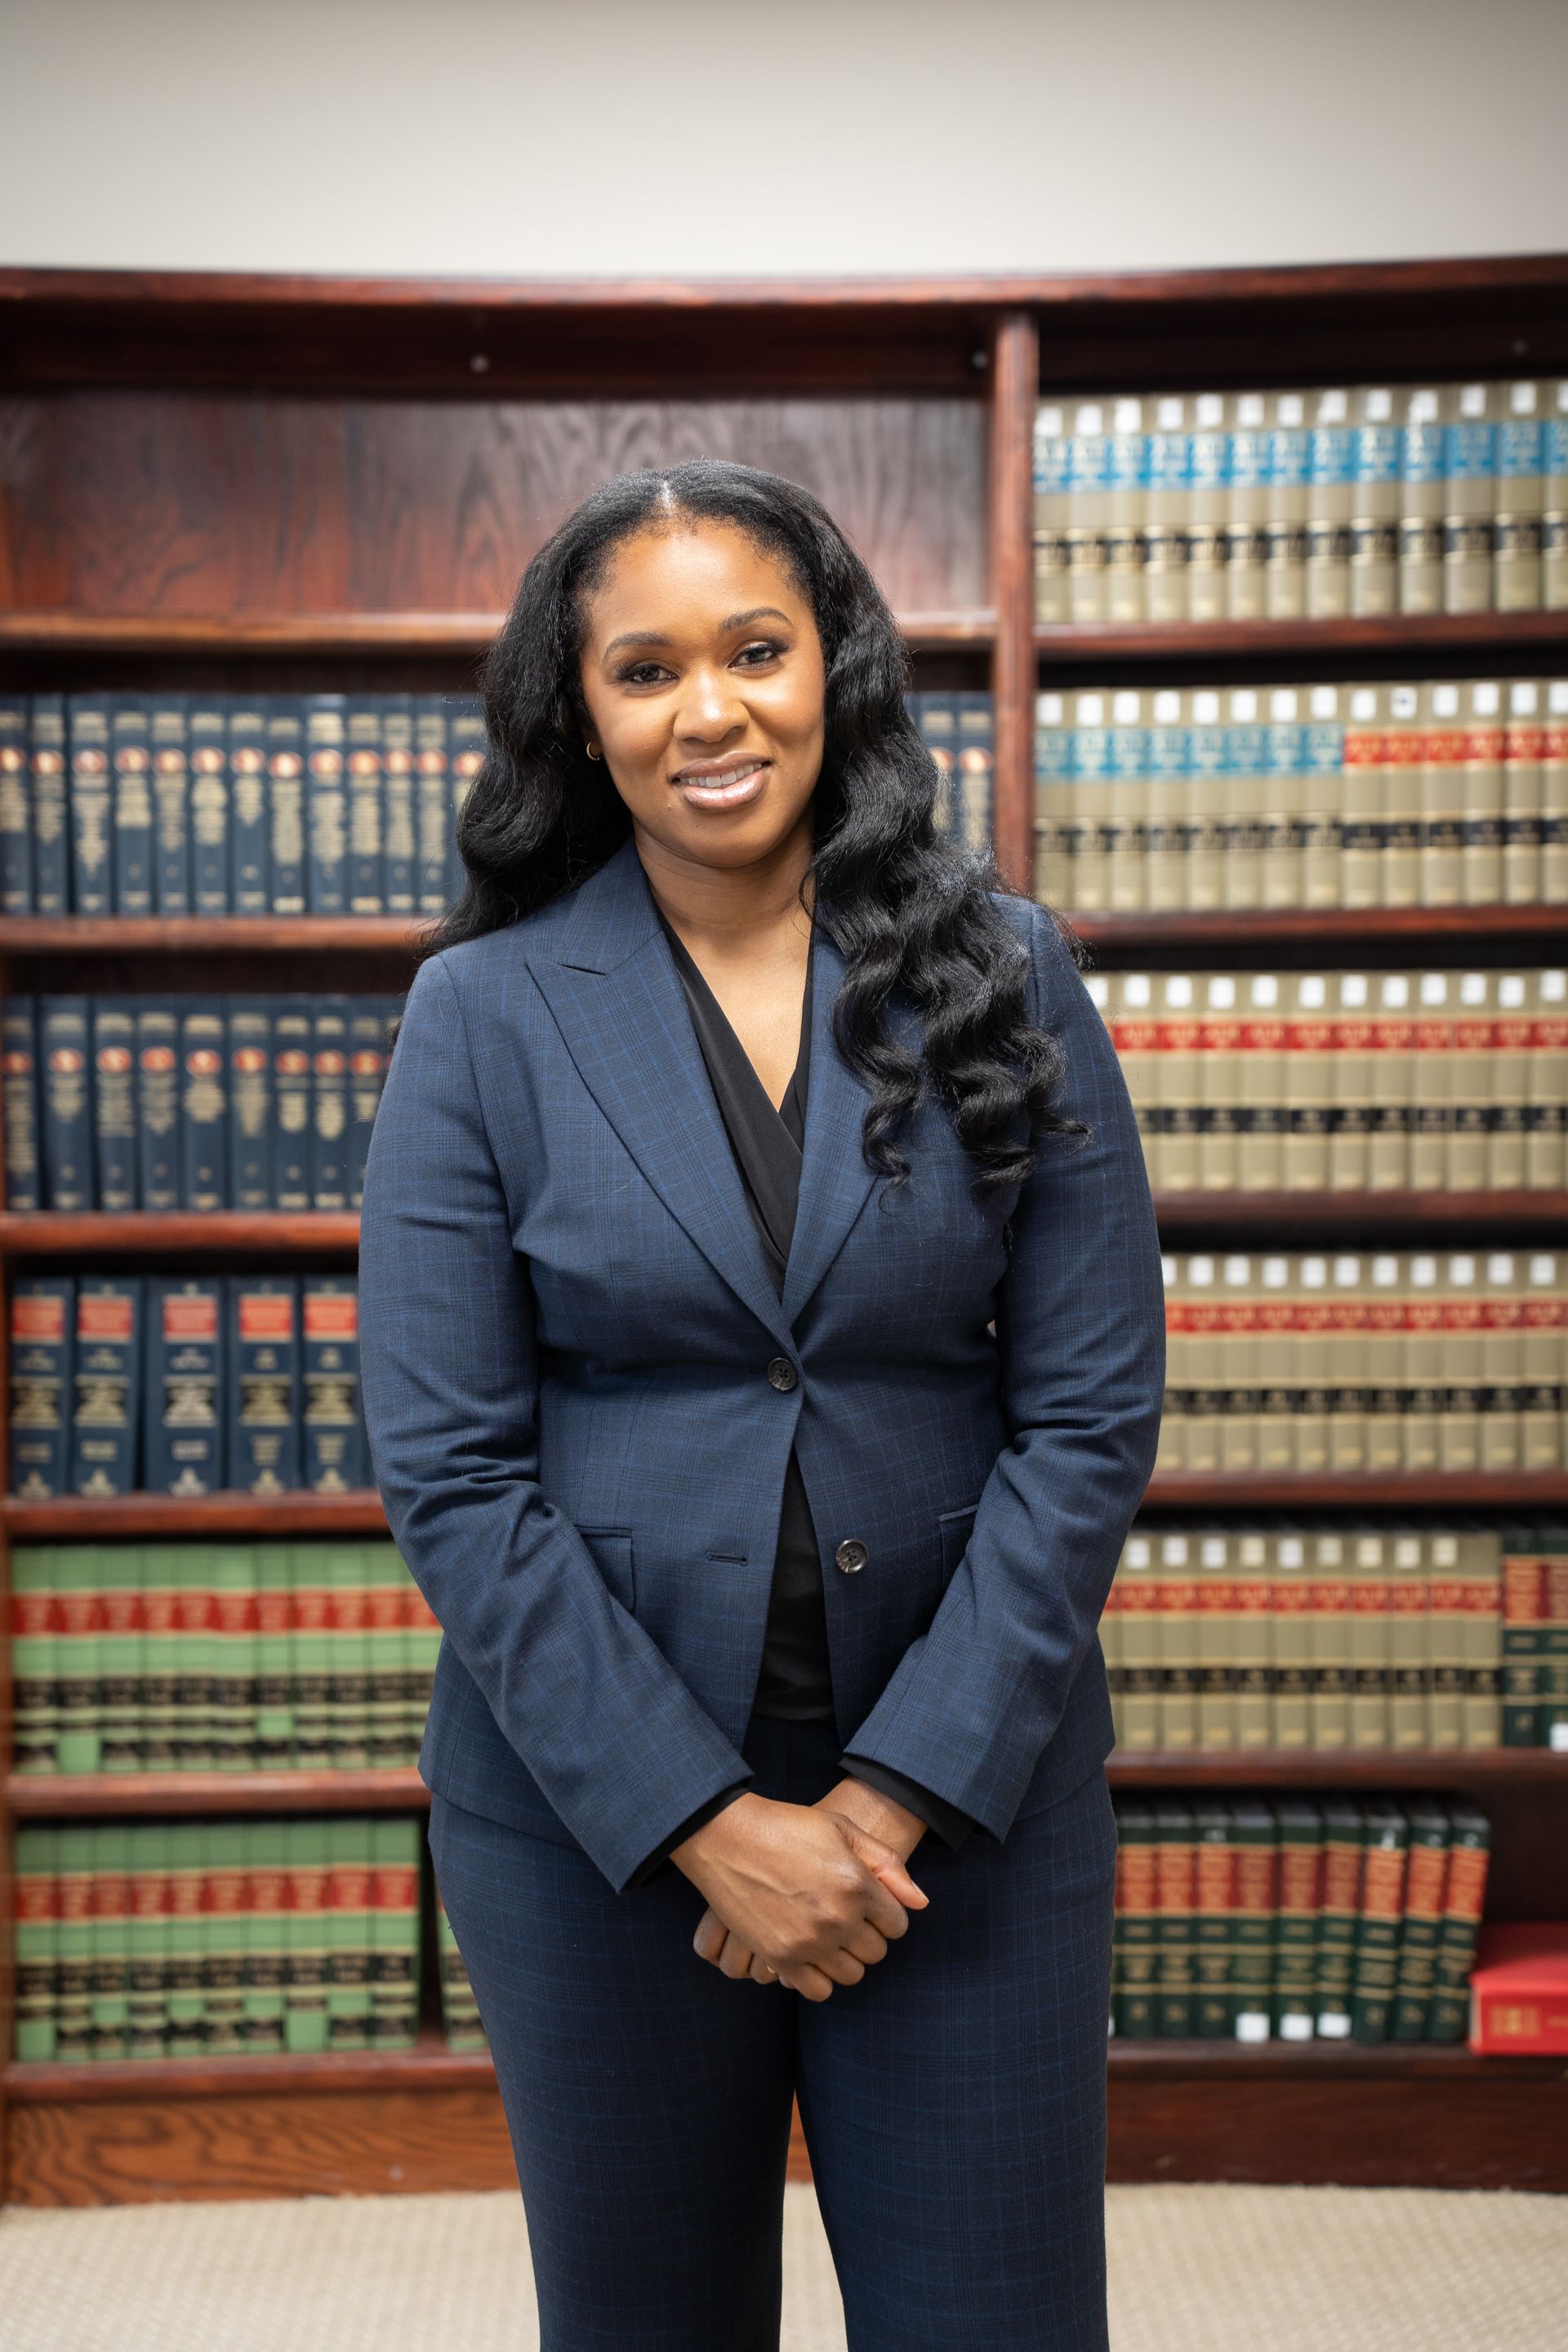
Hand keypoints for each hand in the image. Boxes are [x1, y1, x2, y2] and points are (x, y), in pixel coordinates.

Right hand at [675, 1780, 928, 1999]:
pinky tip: (811, 1954)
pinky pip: (818, 1991)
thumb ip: (888, 1865)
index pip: (898, 1925)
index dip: (887, 1914)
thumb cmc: (788, 1827)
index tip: (869, 1905)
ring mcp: (808, 1942)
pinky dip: (820, 1978)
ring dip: (846, 1959)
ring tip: (830, 1936)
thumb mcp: (843, 1830)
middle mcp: (837, 1919)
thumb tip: (921, 1903)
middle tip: (847, 1918)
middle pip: (876, 1952)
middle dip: (868, 1936)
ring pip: (851, 1975)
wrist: (728, 1836)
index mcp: (857, 1884)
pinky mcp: (780, 1958)